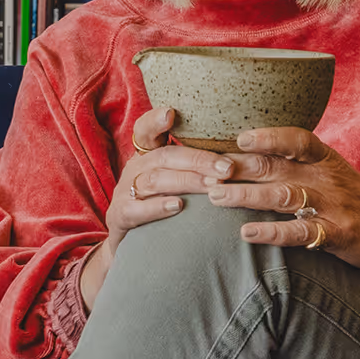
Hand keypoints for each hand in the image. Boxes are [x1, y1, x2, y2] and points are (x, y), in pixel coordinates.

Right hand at [83, 109, 229, 306]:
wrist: (135, 246)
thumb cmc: (163, 207)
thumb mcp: (174, 181)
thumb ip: (195, 166)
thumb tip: (239, 154)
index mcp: (146, 156)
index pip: (145, 131)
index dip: (155, 120)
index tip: (171, 112)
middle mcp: (134, 169)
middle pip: (163, 157)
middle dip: (198, 160)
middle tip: (227, 168)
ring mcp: (125, 193)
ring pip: (154, 180)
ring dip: (186, 182)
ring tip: (213, 187)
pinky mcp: (120, 217)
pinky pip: (137, 209)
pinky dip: (157, 207)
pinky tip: (177, 206)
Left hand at [200, 127, 359, 277]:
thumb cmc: (355, 199)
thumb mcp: (331, 173)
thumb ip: (295, 164)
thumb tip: (243, 155)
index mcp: (324, 158)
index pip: (296, 138)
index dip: (267, 136)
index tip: (237, 137)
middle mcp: (326, 177)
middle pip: (277, 167)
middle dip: (238, 167)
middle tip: (204, 171)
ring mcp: (333, 205)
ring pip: (283, 196)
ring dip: (246, 196)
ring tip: (216, 198)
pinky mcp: (338, 234)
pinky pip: (301, 232)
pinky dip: (272, 232)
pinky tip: (246, 232)